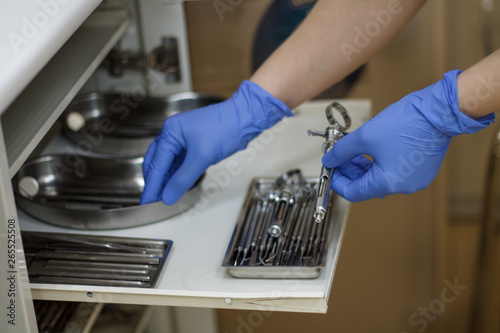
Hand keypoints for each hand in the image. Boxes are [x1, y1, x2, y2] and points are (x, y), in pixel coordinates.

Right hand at [140, 80, 292, 204]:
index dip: (152, 185)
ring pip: (169, 164)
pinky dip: (178, 175)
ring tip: (164, 196)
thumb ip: (183, 179)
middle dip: (155, 182)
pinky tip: (177, 186)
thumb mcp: (201, 157)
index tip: (147, 200)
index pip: (156, 164)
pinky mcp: (195, 145)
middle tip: (152, 200)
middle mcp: (174, 134)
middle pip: (158, 163)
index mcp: (170, 132)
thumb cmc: (225, 128)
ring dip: (167, 180)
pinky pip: (181, 163)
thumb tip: (168, 195)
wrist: (245, 119)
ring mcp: (184, 139)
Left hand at [322, 70, 494, 201]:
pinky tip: (371, 150)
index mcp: (388, 184)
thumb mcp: (364, 137)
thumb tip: (329, 159)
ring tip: (352, 151)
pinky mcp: (421, 169)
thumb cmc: (405, 124)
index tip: (330, 169)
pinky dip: (379, 163)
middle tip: (338, 156)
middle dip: (350, 171)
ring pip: (380, 178)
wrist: (438, 111)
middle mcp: (403, 187)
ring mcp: (415, 179)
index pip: (354, 193)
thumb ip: (342, 151)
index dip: (338, 181)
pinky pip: (394, 171)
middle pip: (367, 185)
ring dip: (364, 166)